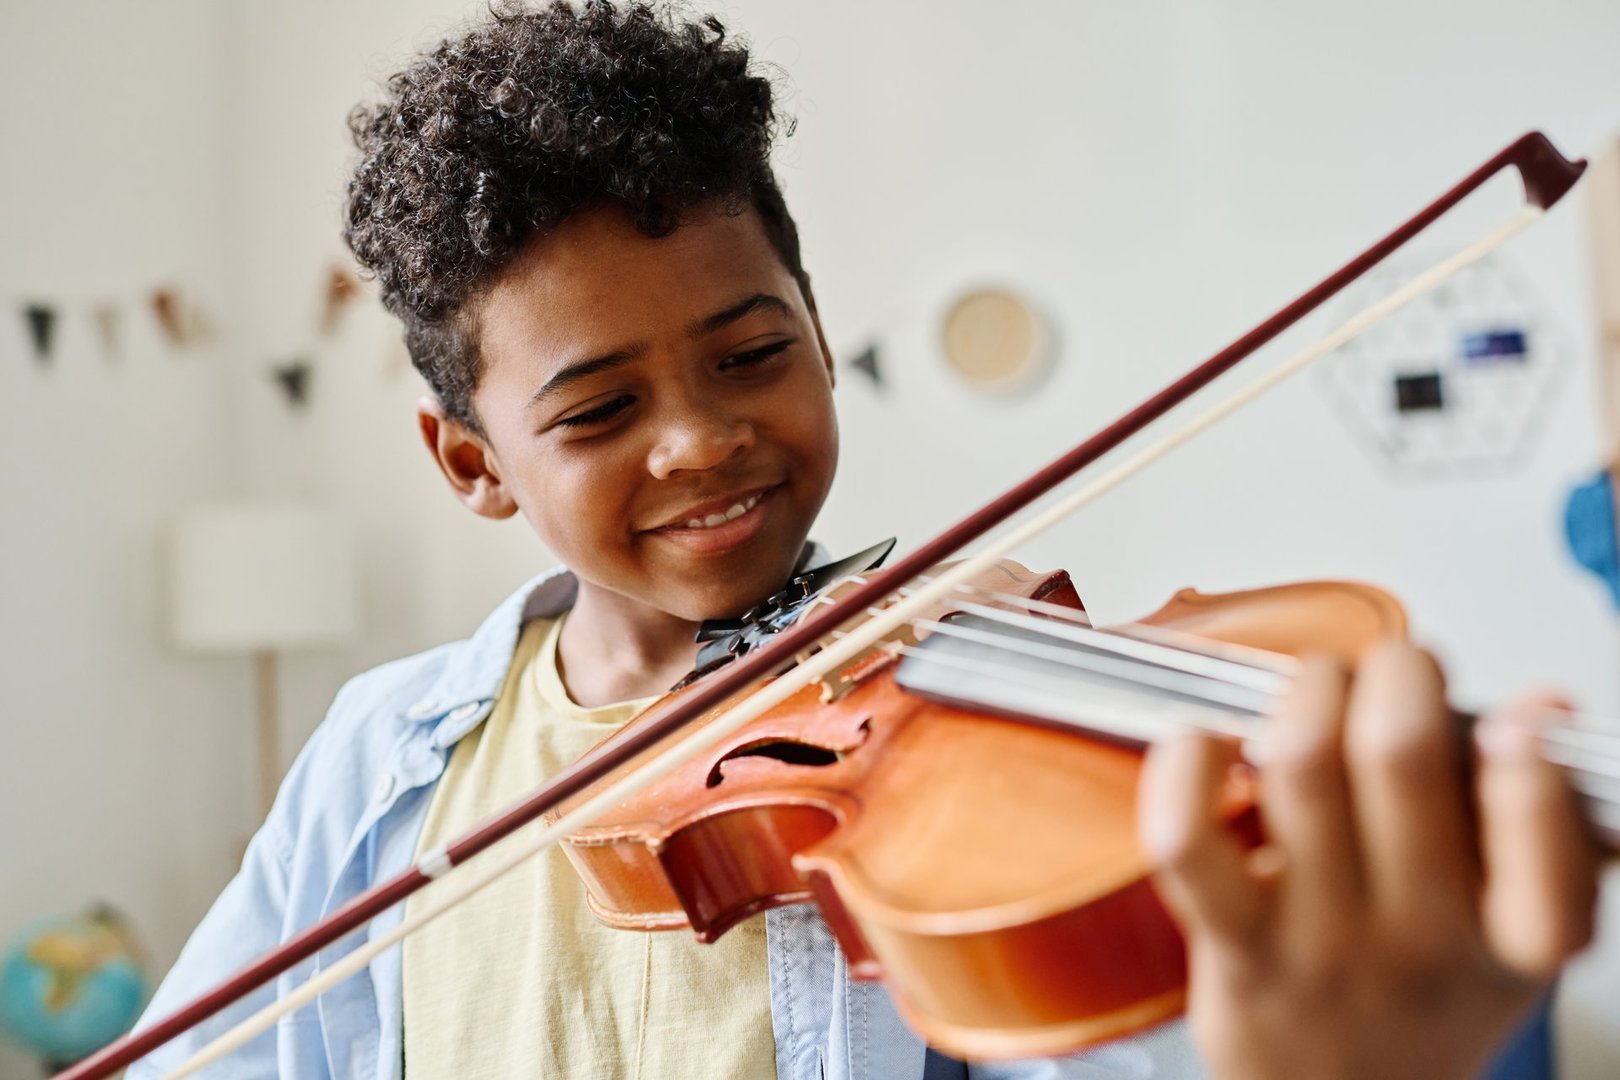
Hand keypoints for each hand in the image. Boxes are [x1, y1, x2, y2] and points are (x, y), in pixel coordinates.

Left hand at [1138, 640, 1598, 1079]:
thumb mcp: (1511, 925)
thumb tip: (1543, 706)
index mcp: (1514, 935)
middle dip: (1392, 673)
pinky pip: (1187, 839)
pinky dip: (1185, 764)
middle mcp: (1420, 938)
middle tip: (1387, 674)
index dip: (1528, 769)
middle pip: (1400, 755)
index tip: (1511, 723)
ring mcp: (1320, 942)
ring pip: (1302, 768)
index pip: (1545, 854)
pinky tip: (1206, 742)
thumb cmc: (1417, 991)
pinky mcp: (1232, 943)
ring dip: (1302, 694)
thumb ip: (1542, 824)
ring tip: (1311, 695)